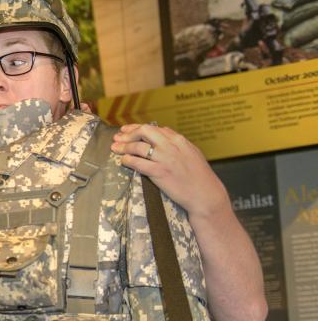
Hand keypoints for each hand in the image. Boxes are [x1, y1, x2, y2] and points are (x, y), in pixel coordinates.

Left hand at [111, 124, 228, 219]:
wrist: (204, 193)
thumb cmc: (199, 175)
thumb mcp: (191, 152)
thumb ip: (176, 142)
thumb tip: (163, 131)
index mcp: (179, 140)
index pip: (153, 128)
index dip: (136, 128)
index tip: (126, 130)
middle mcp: (171, 146)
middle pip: (144, 132)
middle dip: (128, 134)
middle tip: (117, 138)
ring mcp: (165, 159)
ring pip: (138, 147)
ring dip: (124, 147)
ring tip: (115, 148)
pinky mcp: (160, 172)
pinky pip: (138, 163)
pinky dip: (128, 160)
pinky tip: (123, 160)